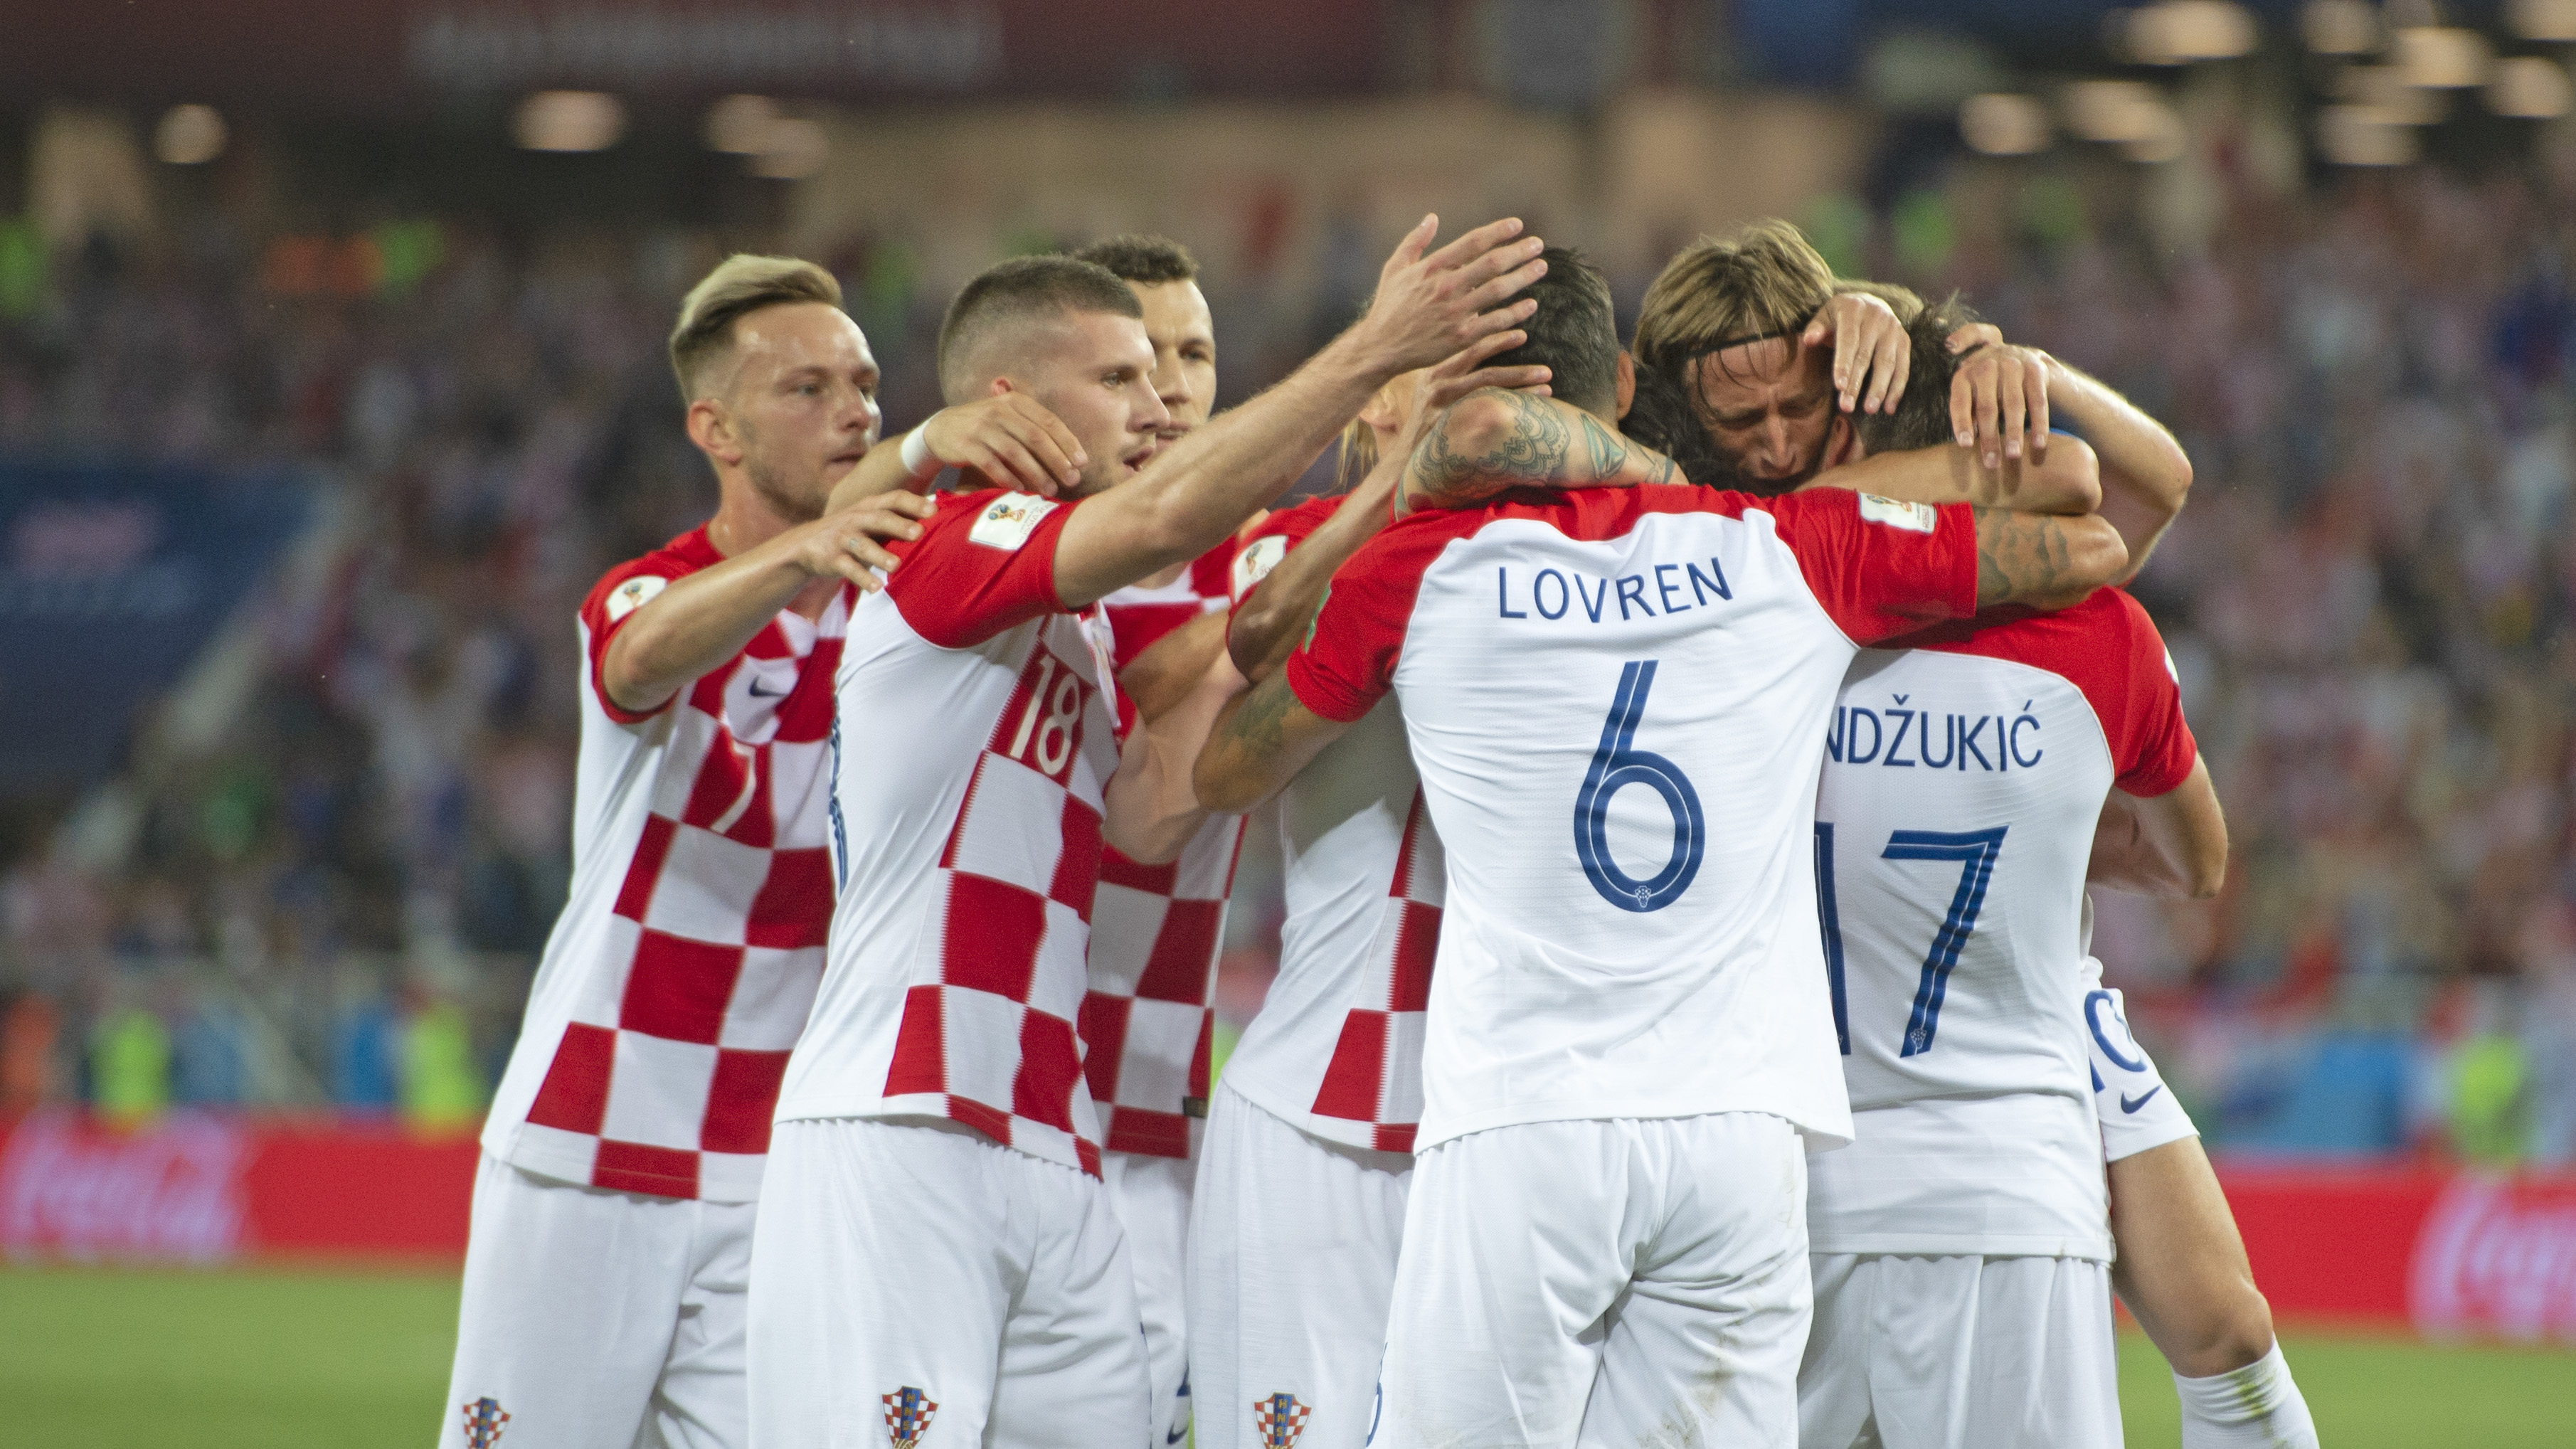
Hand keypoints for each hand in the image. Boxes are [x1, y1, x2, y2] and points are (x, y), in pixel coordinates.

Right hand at [788, 490, 935, 591]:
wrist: (806, 544)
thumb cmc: (853, 531)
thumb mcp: (871, 520)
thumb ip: (898, 519)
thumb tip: (939, 518)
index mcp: (869, 506)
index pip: (893, 499)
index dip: (913, 503)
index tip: (935, 511)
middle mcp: (856, 519)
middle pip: (878, 518)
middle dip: (898, 525)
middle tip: (918, 533)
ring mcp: (842, 538)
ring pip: (862, 546)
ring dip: (879, 555)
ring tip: (896, 565)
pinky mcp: (832, 559)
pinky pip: (849, 569)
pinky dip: (862, 579)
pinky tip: (876, 588)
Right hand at [920, 394, 1087, 496]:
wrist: (940, 430)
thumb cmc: (985, 427)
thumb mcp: (1008, 417)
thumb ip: (1034, 427)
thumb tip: (1070, 455)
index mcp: (1015, 402)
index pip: (1048, 421)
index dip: (1068, 442)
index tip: (1082, 462)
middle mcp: (998, 411)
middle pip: (1035, 437)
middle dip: (1057, 461)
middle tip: (1073, 480)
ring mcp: (981, 427)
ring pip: (1015, 452)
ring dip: (1037, 473)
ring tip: (1051, 490)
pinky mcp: (965, 444)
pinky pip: (991, 464)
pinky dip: (1008, 478)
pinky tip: (1022, 489)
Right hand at [1347, 215, 1550, 378]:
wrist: (1380, 348)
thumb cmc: (1388, 306)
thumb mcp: (1395, 268)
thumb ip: (1414, 241)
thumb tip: (1432, 218)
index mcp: (1432, 267)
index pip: (1473, 243)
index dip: (1498, 231)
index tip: (1517, 225)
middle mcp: (1446, 287)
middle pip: (1492, 264)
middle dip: (1519, 252)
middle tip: (1538, 245)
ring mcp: (1455, 313)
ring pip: (1499, 291)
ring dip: (1523, 277)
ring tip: (1541, 267)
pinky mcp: (1460, 337)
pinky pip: (1495, 322)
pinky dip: (1515, 313)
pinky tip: (1530, 305)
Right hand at [1392, 328, 1555, 511]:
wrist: (1403, 460)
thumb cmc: (1424, 426)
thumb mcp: (1432, 393)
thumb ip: (1453, 374)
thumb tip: (1476, 349)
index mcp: (1434, 372)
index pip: (1468, 348)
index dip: (1496, 339)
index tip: (1522, 335)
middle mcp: (1436, 383)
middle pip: (1481, 364)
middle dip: (1517, 367)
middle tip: (1544, 367)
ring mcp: (1441, 405)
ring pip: (1487, 386)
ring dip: (1520, 383)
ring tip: (1547, 384)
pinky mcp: (1446, 425)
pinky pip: (1484, 411)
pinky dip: (1510, 406)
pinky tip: (1530, 410)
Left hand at [1800, 293, 1907, 415]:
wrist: (1869, 302)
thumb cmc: (1840, 315)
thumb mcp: (1824, 315)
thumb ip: (1816, 328)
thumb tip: (1808, 340)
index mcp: (1854, 310)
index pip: (1849, 340)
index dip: (1844, 364)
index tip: (1839, 387)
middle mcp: (1877, 317)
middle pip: (1866, 356)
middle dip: (1856, 384)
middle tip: (1847, 407)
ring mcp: (1894, 329)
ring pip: (1887, 363)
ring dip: (1879, 389)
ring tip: (1869, 410)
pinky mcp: (1905, 340)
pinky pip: (1903, 367)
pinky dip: (1897, 388)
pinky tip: (1888, 407)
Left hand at [1950, 340, 2051, 470]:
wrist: (2017, 355)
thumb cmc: (1987, 385)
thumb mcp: (1971, 392)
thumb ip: (1967, 413)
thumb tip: (1967, 443)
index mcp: (1965, 374)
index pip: (1960, 402)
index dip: (1962, 423)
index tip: (1965, 446)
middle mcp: (1988, 366)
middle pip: (1987, 407)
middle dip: (1989, 437)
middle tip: (1991, 464)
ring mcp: (2013, 366)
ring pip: (2014, 404)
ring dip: (2014, 433)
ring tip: (2013, 455)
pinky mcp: (2035, 370)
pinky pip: (2038, 401)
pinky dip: (2039, 424)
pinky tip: (2039, 444)